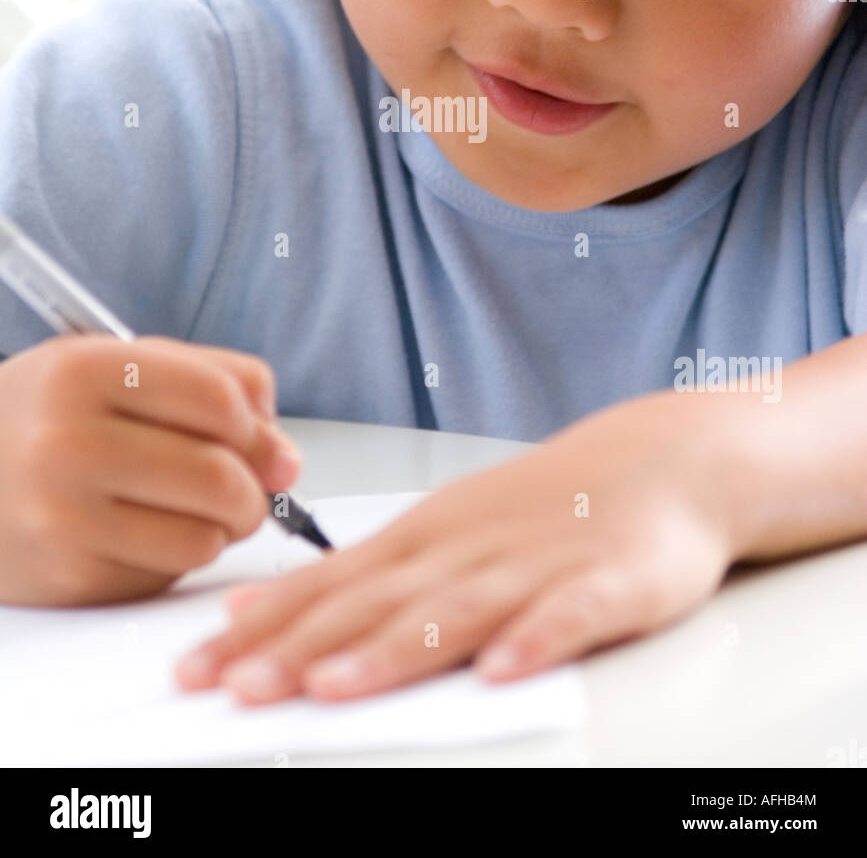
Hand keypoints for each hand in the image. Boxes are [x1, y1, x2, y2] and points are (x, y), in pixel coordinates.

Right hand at [0, 334, 299, 604]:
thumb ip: (216, 384)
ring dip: (220, 527)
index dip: (252, 422)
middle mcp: (67, 443)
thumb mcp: (119, 363)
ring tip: (191, 506)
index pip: (218, 399)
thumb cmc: (52, 414)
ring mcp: (62, 517)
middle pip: (220, 475)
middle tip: (241, 484)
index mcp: (83, 371)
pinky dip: (177, 556)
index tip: (246, 432)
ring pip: (205, 536)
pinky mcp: (68, 578)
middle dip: (251, 487)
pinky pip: (168, 574)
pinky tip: (146, 530)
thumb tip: (287, 459)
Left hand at [174, 390, 738, 702]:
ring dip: (392, 650)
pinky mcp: (609, 581)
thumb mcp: (440, 529)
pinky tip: (502, 670)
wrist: (660, 459)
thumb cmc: (542, 504)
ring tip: (334, 686)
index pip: (328, 586)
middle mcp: (466, 548)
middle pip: (376, 605)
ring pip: (456, 612)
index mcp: (423, 537)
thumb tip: (254, 610)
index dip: (263, 628)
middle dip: (301, 648)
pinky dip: (535, 639)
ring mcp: (536, 563)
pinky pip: (570, 616)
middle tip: (237, 687)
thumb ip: (356, 576)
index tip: (198, 667)